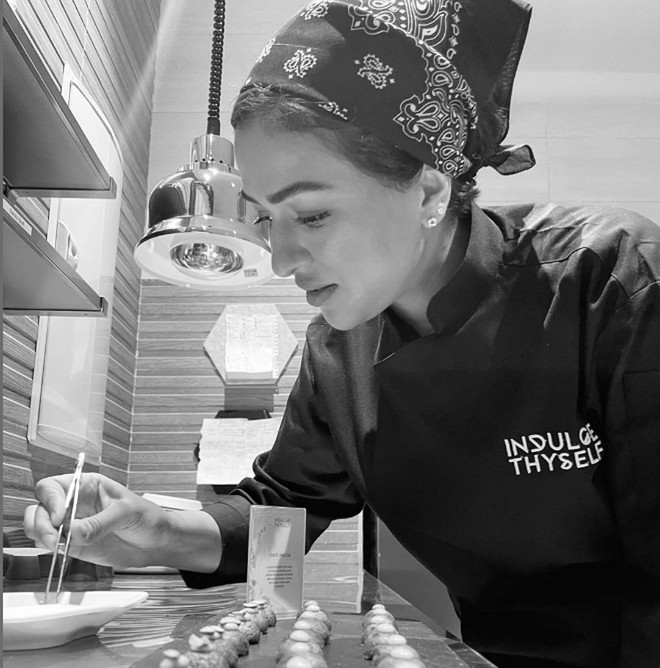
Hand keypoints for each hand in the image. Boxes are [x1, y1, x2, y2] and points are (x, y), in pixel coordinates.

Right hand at [24, 473, 169, 568]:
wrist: (156, 542)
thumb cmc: (147, 517)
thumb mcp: (127, 513)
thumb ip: (100, 522)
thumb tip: (73, 533)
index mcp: (88, 486)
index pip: (54, 486)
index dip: (51, 501)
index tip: (60, 517)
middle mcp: (75, 503)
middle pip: (40, 506)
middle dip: (41, 522)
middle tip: (54, 538)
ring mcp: (72, 524)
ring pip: (38, 525)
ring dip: (40, 535)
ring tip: (57, 545)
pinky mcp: (72, 545)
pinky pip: (48, 544)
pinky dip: (47, 548)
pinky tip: (60, 551)